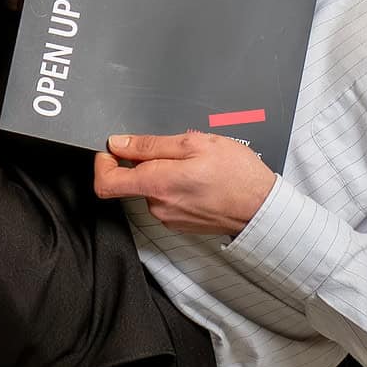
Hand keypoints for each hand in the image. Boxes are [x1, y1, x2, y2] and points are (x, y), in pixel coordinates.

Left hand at [92, 131, 276, 236]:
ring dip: (165, 173)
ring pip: (152, 189)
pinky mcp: (180, 223)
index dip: (103, 163)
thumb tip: (119, 143)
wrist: (262, 208)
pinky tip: (199, 180)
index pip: (106, 183)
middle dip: (147, 162)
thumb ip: (150, 144)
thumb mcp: (195, 143)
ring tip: (196, 165)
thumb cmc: (236, 174)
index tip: (113, 150)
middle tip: (178, 150)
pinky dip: (176, 186)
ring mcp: (169, 218)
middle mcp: (158, 206)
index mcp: (157, 184)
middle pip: (132, 181)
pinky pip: (166, 200)